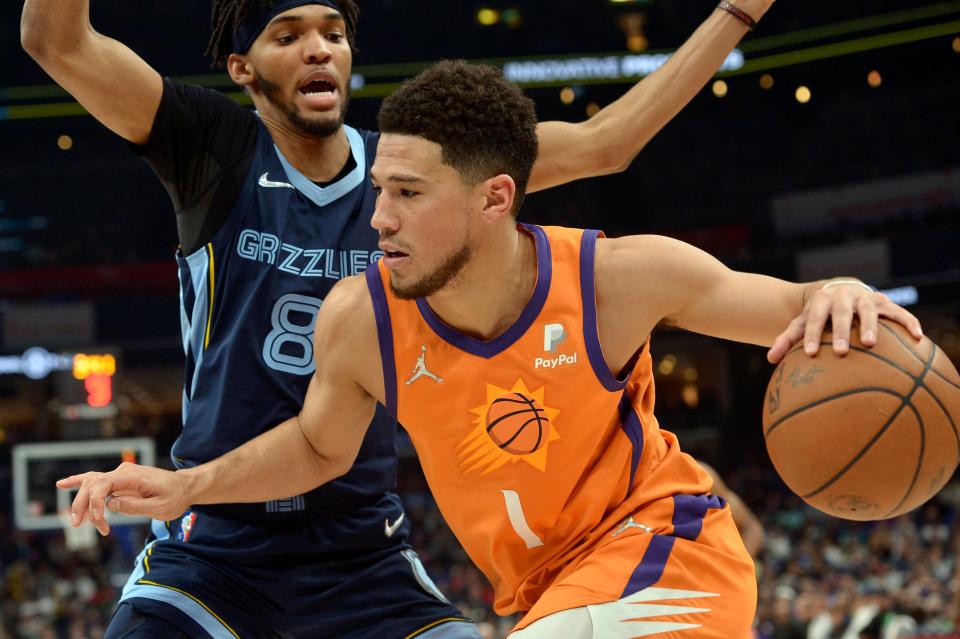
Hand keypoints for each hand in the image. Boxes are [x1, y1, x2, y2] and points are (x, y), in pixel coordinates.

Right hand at [56, 462, 190, 535]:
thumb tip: (110, 504)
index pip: (104, 485)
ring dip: (81, 502)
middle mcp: (123, 472)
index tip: (98, 520)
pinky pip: (96, 480)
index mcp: (133, 476)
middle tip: (80, 525)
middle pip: (93, 485)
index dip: (95, 503)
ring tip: (76, 520)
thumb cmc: (175, 498)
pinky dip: (79, 482)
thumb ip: (135, 506)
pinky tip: (62, 484)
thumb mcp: (159, 507)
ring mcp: (120, 475)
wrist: (184, 488)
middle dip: (83, 505)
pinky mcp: (119, 481)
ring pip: (91, 484)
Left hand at [767, 282, 922, 363]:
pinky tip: (917, 338)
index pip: (814, 319)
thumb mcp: (802, 322)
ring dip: (871, 326)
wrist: (838, 288)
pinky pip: (899, 313)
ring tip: (871, 344)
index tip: (808, 354)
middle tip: (839, 351)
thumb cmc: (818, 313)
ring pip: (869, 310)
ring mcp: (865, 298)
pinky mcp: (885, 302)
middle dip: (840, 331)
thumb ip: (787, 339)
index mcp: (821, 301)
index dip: (810, 335)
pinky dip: (908, 322)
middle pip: (842, 313)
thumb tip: (770, 359)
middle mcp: (844, 297)